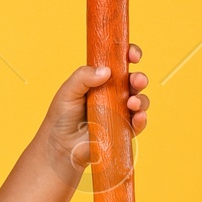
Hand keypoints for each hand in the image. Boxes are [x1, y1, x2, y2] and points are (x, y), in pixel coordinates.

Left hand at [42, 47, 149, 181]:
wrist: (60, 146)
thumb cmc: (61, 117)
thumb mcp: (68, 91)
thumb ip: (83, 77)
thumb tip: (106, 71)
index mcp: (101, 79)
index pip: (119, 62)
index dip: (129, 55)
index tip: (132, 55)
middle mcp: (114, 93)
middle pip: (134, 81)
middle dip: (139, 78)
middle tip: (137, 80)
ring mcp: (120, 111)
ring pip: (140, 101)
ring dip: (141, 99)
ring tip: (132, 103)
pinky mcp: (123, 130)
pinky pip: (138, 123)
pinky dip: (141, 119)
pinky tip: (137, 117)